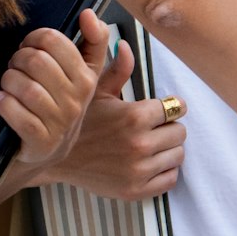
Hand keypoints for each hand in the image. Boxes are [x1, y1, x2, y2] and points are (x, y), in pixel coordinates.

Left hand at [0, 9, 109, 177]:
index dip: (33, 39)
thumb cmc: (62, 106)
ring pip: (25, 88)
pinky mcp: (42, 142)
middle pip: (36, 61)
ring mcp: (60, 122)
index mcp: (87, 77)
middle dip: (17, 60)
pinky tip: (2, 100)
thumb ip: (94, 41)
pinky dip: (4, 104)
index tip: (28, 48)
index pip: (53, 41)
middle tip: (15, 68)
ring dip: (8, 82)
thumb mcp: (84, 74)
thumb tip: (88, 14)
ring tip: (8, 85)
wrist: (48, 153)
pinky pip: (17, 115)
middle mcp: (77, 99)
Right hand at [36, 36, 185, 199]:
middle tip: (152, 128)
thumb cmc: (80, 122)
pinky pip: (170, 179)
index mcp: (134, 116)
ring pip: (178, 155)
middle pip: (180, 132)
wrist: (56, 159)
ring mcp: (139, 170)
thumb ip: (117, 69)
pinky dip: (164, 171)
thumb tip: (125, 44)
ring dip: (167, 149)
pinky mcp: (136, 191)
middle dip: (168, 127)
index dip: (168, 106)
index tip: (157, 110)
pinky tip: (148, 163)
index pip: (176, 108)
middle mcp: (140, 144)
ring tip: (149, 144)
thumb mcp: (96, 92)